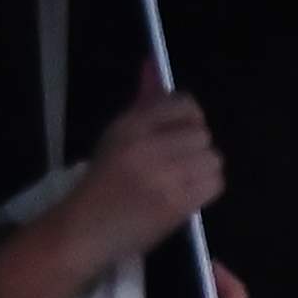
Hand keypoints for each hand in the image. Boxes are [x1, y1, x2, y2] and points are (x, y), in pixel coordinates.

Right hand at [66, 81, 223, 276]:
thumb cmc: (98, 184)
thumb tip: (153, 64)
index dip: (186, 120)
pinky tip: (185, 194)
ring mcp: (164, 175)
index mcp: (129, 126)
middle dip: (193, 148)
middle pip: (202, 133)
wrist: (82, 232)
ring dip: (202, 170)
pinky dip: (204, 189)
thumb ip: (142, 104)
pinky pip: (215, 183)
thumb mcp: (115, 139)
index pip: (184, 105)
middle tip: (174, 164)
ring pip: (212, 158)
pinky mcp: (177, 202)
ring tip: (180, 181)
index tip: (175, 135)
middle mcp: (148, 146)